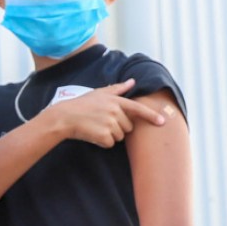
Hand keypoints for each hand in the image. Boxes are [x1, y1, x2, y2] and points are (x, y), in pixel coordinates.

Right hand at [43, 79, 167, 147]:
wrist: (63, 117)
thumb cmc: (81, 105)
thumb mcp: (99, 93)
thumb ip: (118, 88)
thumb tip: (132, 81)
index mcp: (116, 101)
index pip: (138, 109)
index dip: (151, 116)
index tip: (162, 122)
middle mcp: (115, 112)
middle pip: (128, 127)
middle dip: (118, 127)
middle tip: (101, 122)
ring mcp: (110, 124)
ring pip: (119, 136)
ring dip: (109, 135)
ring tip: (95, 127)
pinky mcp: (104, 135)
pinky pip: (110, 143)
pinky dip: (102, 142)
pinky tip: (92, 135)